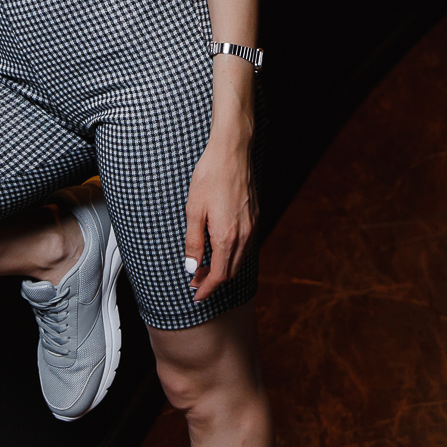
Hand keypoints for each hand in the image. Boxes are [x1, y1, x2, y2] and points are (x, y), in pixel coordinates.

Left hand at [183, 129, 256, 301]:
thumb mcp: (194, 210)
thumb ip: (193, 242)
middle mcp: (244, 234)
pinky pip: (246, 245)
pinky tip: (221, 247)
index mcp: (227, 236)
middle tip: (196, 281)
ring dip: (224, 268)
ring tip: (206, 266)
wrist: (232, 152)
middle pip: (231, 271)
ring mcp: (252, 225)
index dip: (207, 288)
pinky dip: (233, 254)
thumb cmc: (210, 177)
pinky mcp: (254, 215)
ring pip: (240, 259)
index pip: (219, 275)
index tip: (196, 294)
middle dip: (214, 280)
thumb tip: (192, 267)